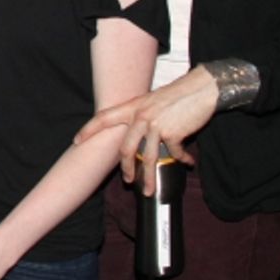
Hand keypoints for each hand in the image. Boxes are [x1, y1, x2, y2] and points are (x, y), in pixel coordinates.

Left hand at [74, 65, 218, 192]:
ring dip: (148, 177)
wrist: (202, 88)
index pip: (103, 118)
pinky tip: (188, 162)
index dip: (88, 129)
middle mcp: (141, 116)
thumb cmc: (177, 95)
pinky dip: (182, 160)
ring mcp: (157, 125)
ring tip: (148, 190)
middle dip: (126, 168)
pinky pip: (174, 153)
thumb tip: (137, 134)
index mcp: (133, 107)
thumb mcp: (152, 101)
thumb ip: (141, 115)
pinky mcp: (173, 133)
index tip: (77, 140)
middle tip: (127, 180)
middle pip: (126, 148)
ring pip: (147, 158)